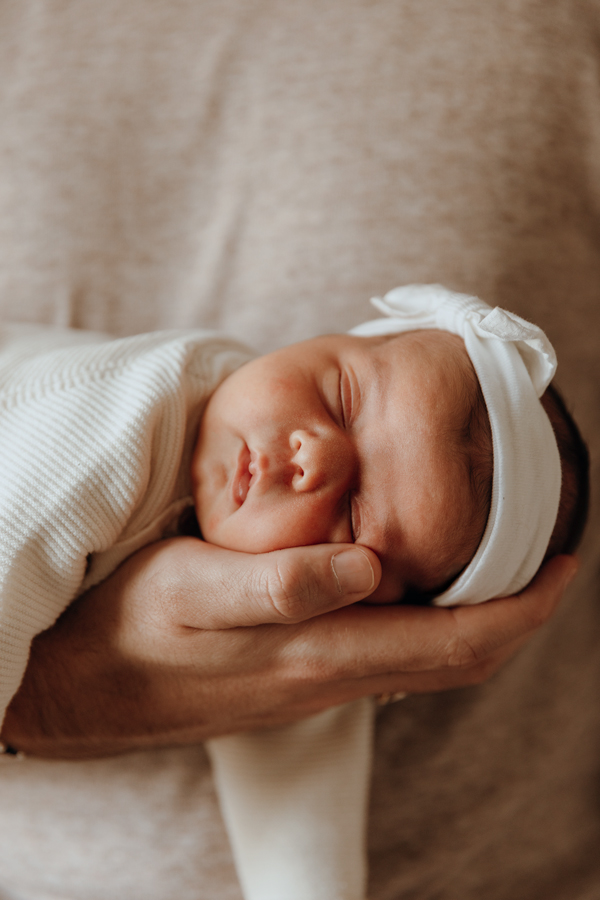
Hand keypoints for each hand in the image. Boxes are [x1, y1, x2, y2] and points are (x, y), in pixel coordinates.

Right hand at [1, 540, 576, 758]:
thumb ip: (281, 584)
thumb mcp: (195, 591)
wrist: (84, 685)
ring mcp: (314, 678)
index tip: (565, 565)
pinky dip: (422, 619)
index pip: (458, 644)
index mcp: (322, 651)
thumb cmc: (134, 631)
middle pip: (455, 657)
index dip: (523, 610)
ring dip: (473, 616)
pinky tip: (407, 583)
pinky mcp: (292, 671)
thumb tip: (370, 568)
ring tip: (492, 565)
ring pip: (424, 656)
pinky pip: (385, 651)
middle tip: (545, 561)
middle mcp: (331, 672)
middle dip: (515, 615)